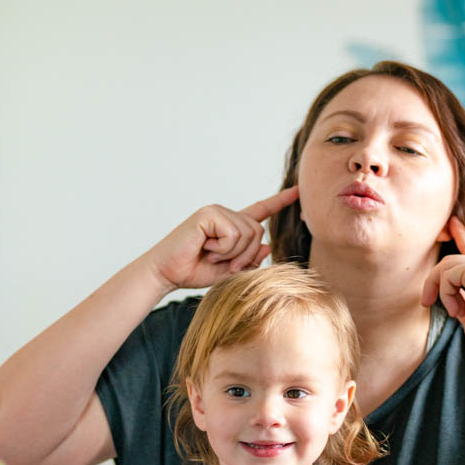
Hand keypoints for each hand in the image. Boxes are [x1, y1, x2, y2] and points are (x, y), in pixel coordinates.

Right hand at [145, 186, 298, 291]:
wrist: (166, 273)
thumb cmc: (193, 272)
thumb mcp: (229, 272)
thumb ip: (250, 261)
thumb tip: (267, 245)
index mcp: (231, 226)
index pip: (260, 211)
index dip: (280, 201)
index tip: (298, 190)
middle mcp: (225, 214)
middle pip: (258, 231)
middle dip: (245, 255)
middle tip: (224, 264)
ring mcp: (216, 212)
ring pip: (248, 233)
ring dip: (232, 253)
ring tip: (210, 256)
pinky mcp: (208, 214)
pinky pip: (233, 234)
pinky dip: (222, 249)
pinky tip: (205, 248)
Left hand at [421, 216, 464, 360]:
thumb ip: (458, 290)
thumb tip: (440, 281)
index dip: (461, 234)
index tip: (452, 223)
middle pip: (449, 261)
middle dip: (433, 281)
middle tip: (426, 302)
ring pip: (446, 267)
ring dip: (441, 292)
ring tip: (454, 311)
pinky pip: (447, 276)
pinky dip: (446, 295)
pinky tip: (459, 310)